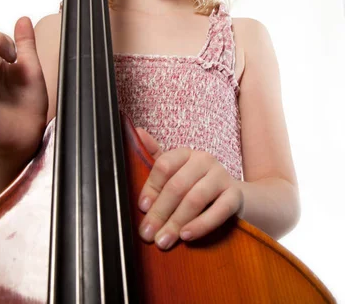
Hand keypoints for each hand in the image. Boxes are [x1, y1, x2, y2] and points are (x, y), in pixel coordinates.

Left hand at [136, 128, 243, 249]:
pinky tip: (187, 236)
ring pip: (195, 199)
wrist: (234, 198)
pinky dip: (201, 225)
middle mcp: (204, 160)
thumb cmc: (197, 185)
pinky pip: (219, 211)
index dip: (151, 188)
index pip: (164, 166)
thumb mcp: (176, 172)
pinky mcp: (236, 195)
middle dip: (160, 212)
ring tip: (164, 240)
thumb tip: (137, 132)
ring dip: (176, 222)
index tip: (142, 208)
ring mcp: (222, 176)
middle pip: (177, 185)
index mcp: (186, 153)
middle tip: (148, 233)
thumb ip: (156, 157)